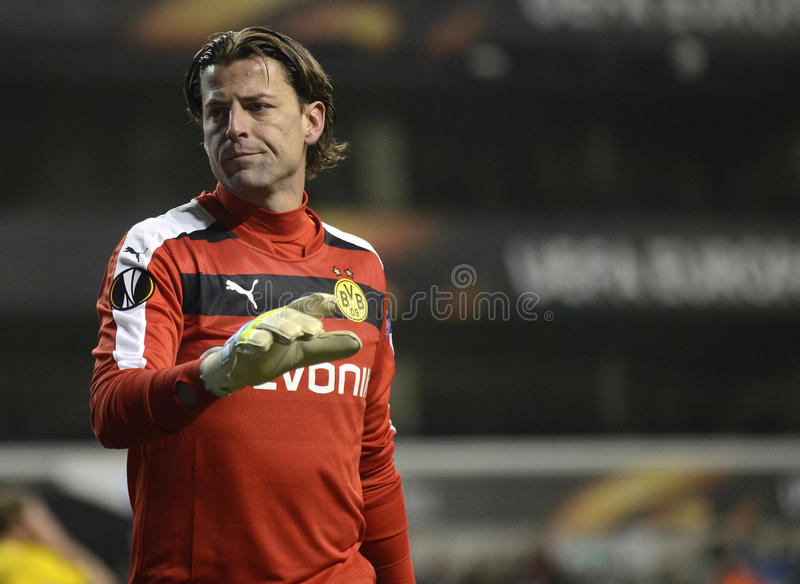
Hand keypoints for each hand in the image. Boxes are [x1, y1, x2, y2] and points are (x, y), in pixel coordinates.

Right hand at [199, 293, 361, 396]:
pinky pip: (246, 340)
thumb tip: (359, 342)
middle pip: (289, 314)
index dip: (320, 302)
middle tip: (316, 330)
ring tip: (293, 336)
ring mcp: (257, 331)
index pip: (307, 306)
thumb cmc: (276, 352)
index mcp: (292, 318)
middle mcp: (275, 320)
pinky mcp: (241, 344)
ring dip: (282, 328)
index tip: (337, 302)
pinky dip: (253, 340)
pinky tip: (261, 344)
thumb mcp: (305, 350)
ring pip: (269, 324)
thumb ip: (329, 345)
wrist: (241, 368)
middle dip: (303, 320)